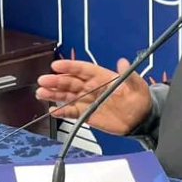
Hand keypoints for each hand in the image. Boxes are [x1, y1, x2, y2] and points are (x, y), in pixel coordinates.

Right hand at [36, 58, 151, 135]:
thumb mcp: (138, 86)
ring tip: (41, 93)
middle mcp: (92, 87)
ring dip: (54, 94)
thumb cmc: (140, 99)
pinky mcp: (87, 114)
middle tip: (43, 81)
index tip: (57, 66)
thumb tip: (123, 61)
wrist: (141, 119)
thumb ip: (129, 75)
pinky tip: (52, 110)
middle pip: (71, 82)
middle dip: (57, 81)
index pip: (83, 69)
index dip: (70, 67)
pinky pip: (72, 112)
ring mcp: (88, 101)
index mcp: (102, 77)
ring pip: (68, 96)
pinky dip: (62, 111)